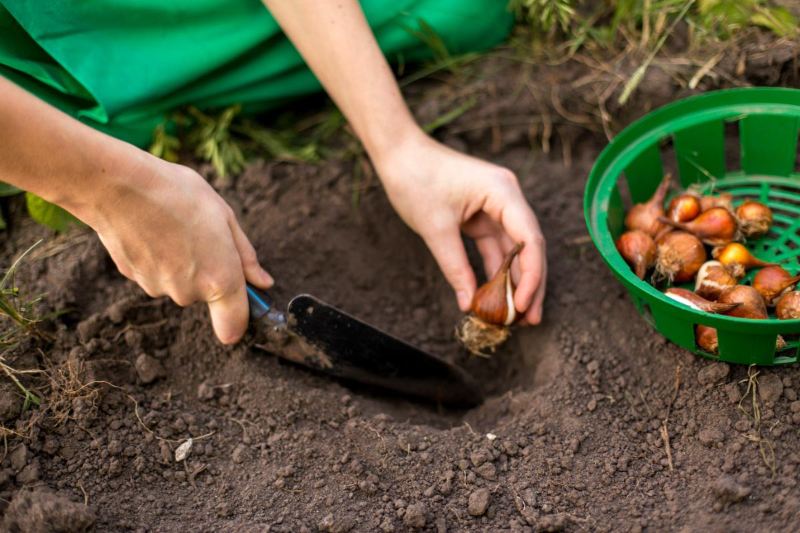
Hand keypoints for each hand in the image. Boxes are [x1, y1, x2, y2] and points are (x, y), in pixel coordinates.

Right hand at [76, 152, 272, 343]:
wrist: (118, 186)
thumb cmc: (178, 194)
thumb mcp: (225, 217)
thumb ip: (246, 256)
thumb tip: (262, 283)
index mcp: (220, 279)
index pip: (234, 327)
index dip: (241, 319)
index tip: (244, 304)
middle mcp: (190, 293)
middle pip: (206, 294)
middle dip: (209, 270)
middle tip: (201, 233)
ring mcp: (160, 288)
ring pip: (180, 282)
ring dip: (182, 262)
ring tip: (173, 226)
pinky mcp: (135, 279)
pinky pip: (156, 273)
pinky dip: (158, 256)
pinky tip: (152, 229)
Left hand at [375, 132, 546, 323]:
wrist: (397, 153)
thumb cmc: (416, 180)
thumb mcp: (436, 228)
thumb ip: (455, 267)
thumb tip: (468, 303)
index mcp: (503, 191)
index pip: (530, 239)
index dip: (532, 275)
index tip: (525, 306)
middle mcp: (507, 197)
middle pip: (528, 247)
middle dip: (530, 284)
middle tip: (531, 320)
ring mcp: (496, 206)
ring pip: (512, 250)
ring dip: (514, 281)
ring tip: (516, 316)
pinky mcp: (482, 215)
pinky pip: (494, 247)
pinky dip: (494, 270)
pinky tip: (495, 296)